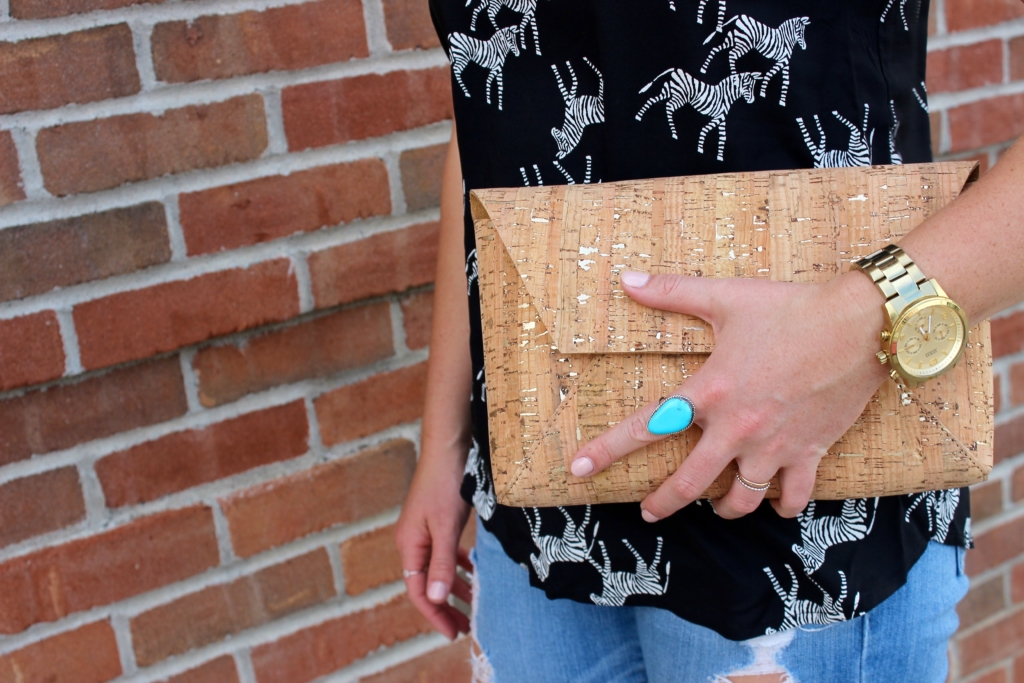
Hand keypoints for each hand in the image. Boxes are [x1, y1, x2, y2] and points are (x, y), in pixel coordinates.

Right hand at [395, 451, 472, 638]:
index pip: (418, 591)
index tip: (455, 632)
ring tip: (474, 603)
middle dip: (446, 606)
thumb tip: (435, 599)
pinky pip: (445, 552)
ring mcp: (424, 529)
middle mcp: (412, 540)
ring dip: (454, 587)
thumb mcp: (446, 527)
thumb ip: (441, 563)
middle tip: (468, 626)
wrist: (448, 445)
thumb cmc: (445, 483)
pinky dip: (458, 565)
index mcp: (409, 545)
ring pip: (438, 568)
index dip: (436, 615)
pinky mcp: (436, 519)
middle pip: (427, 583)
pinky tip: (473, 570)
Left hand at [570, 270, 889, 519]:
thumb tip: (626, 278)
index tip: (579, 470)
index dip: (608, 451)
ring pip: (742, 499)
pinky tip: (776, 503)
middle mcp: (737, 429)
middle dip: (664, 502)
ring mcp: (774, 446)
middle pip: (690, 482)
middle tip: (649, 511)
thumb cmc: (790, 308)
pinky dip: (783, 505)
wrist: (861, 324)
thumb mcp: (726, 296)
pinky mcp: (810, 452)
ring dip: (725, 509)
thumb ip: (673, 292)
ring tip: (715, 508)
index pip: (647, 427)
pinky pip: (793, 496)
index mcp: (710, 392)